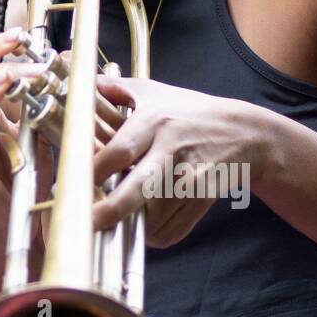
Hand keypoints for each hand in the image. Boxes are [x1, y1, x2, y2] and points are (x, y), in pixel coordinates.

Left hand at [90, 74, 263, 247]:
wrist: (244, 132)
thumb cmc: (190, 112)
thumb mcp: (154, 92)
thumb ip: (114, 88)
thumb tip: (80, 81)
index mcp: (154, 120)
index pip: (118, 151)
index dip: (93, 173)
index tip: (72, 187)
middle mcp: (172, 147)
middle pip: (139, 187)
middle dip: (111, 210)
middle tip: (89, 224)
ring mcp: (192, 173)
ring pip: (156, 215)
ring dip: (134, 227)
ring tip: (121, 223)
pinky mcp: (205, 195)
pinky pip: (175, 228)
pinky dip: (157, 235)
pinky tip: (148, 227)